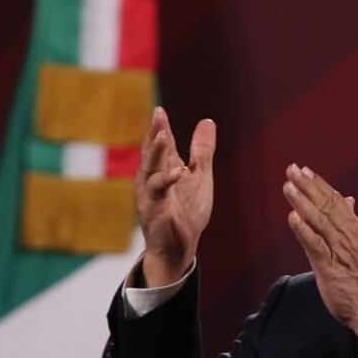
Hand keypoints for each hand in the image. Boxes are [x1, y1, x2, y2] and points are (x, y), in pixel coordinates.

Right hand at [135, 107, 216, 286]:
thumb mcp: (199, 176)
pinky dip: (168, 180)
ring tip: (162, 135)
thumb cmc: (186, 211)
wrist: (179, 246)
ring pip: (150, 168)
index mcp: (163, 169)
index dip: (161, 127)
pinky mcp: (155, 209)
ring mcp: (151, 193)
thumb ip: (202, 150)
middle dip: (155, 132)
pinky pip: (159, 192)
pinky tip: (179, 171)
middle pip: (152, 151)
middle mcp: (153, 178)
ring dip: (156, 152)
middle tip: (158, 114)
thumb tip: (207, 121)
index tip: (160, 110)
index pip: (162, 144)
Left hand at [283, 164, 357, 343]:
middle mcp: (349, 235)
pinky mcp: (330, 266)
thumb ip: (349, 223)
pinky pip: (315, 245)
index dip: (319, 185)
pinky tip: (293, 218)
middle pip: (327, 205)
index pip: (336, 201)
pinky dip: (304, 230)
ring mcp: (340, 250)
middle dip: (308, 186)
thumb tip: (348, 200)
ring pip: (320, 221)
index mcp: (356, 229)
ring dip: (303, 202)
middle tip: (292, 169)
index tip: (305, 171)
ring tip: (288, 187)